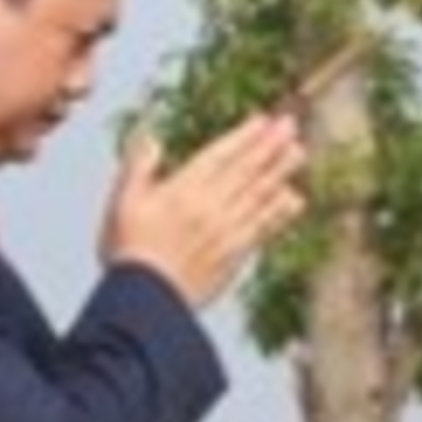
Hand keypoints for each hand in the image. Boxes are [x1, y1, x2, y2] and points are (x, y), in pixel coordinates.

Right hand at [103, 111, 307, 307]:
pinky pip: (263, 228)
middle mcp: (210, 207)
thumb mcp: (122, 203)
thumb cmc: (129, 252)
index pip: (219, 156)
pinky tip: (294, 199)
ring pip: (259, 196)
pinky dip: (280, 212)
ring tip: (299, 153)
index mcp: (182, 190)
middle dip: (270, 146)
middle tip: (291, 126)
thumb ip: (138, 167)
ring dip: (280, 172)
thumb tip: (151, 137)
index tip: (263, 121)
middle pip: (246, 171)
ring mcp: (226, 231)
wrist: (146, 301)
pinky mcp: (235, 255)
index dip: (243, 137)